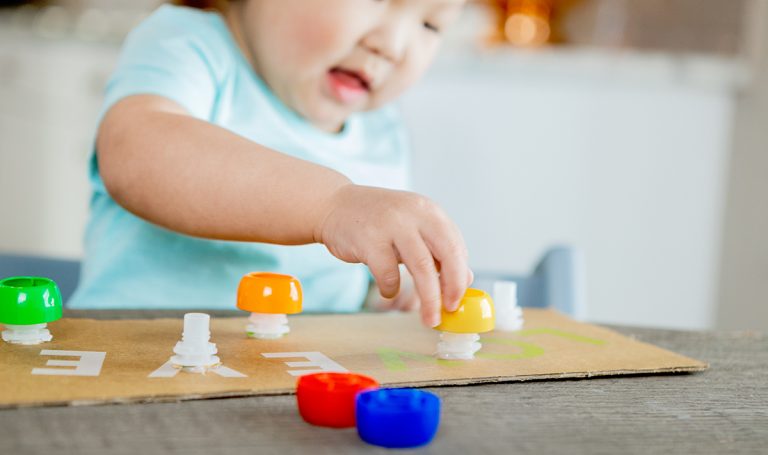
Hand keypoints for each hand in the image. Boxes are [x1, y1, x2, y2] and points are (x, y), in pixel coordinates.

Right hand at [314, 184, 472, 326]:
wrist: (334, 205)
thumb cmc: (377, 222)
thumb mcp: (412, 228)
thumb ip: (436, 250)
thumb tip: (465, 279)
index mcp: (429, 211)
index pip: (456, 246)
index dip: (460, 276)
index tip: (459, 298)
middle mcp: (414, 214)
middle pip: (445, 255)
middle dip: (451, 288)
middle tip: (450, 311)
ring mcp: (391, 225)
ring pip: (421, 267)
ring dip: (428, 298)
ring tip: (429, 318)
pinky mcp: (368, 239)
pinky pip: (388, 274)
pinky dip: (391, 288)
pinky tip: (388, 290)